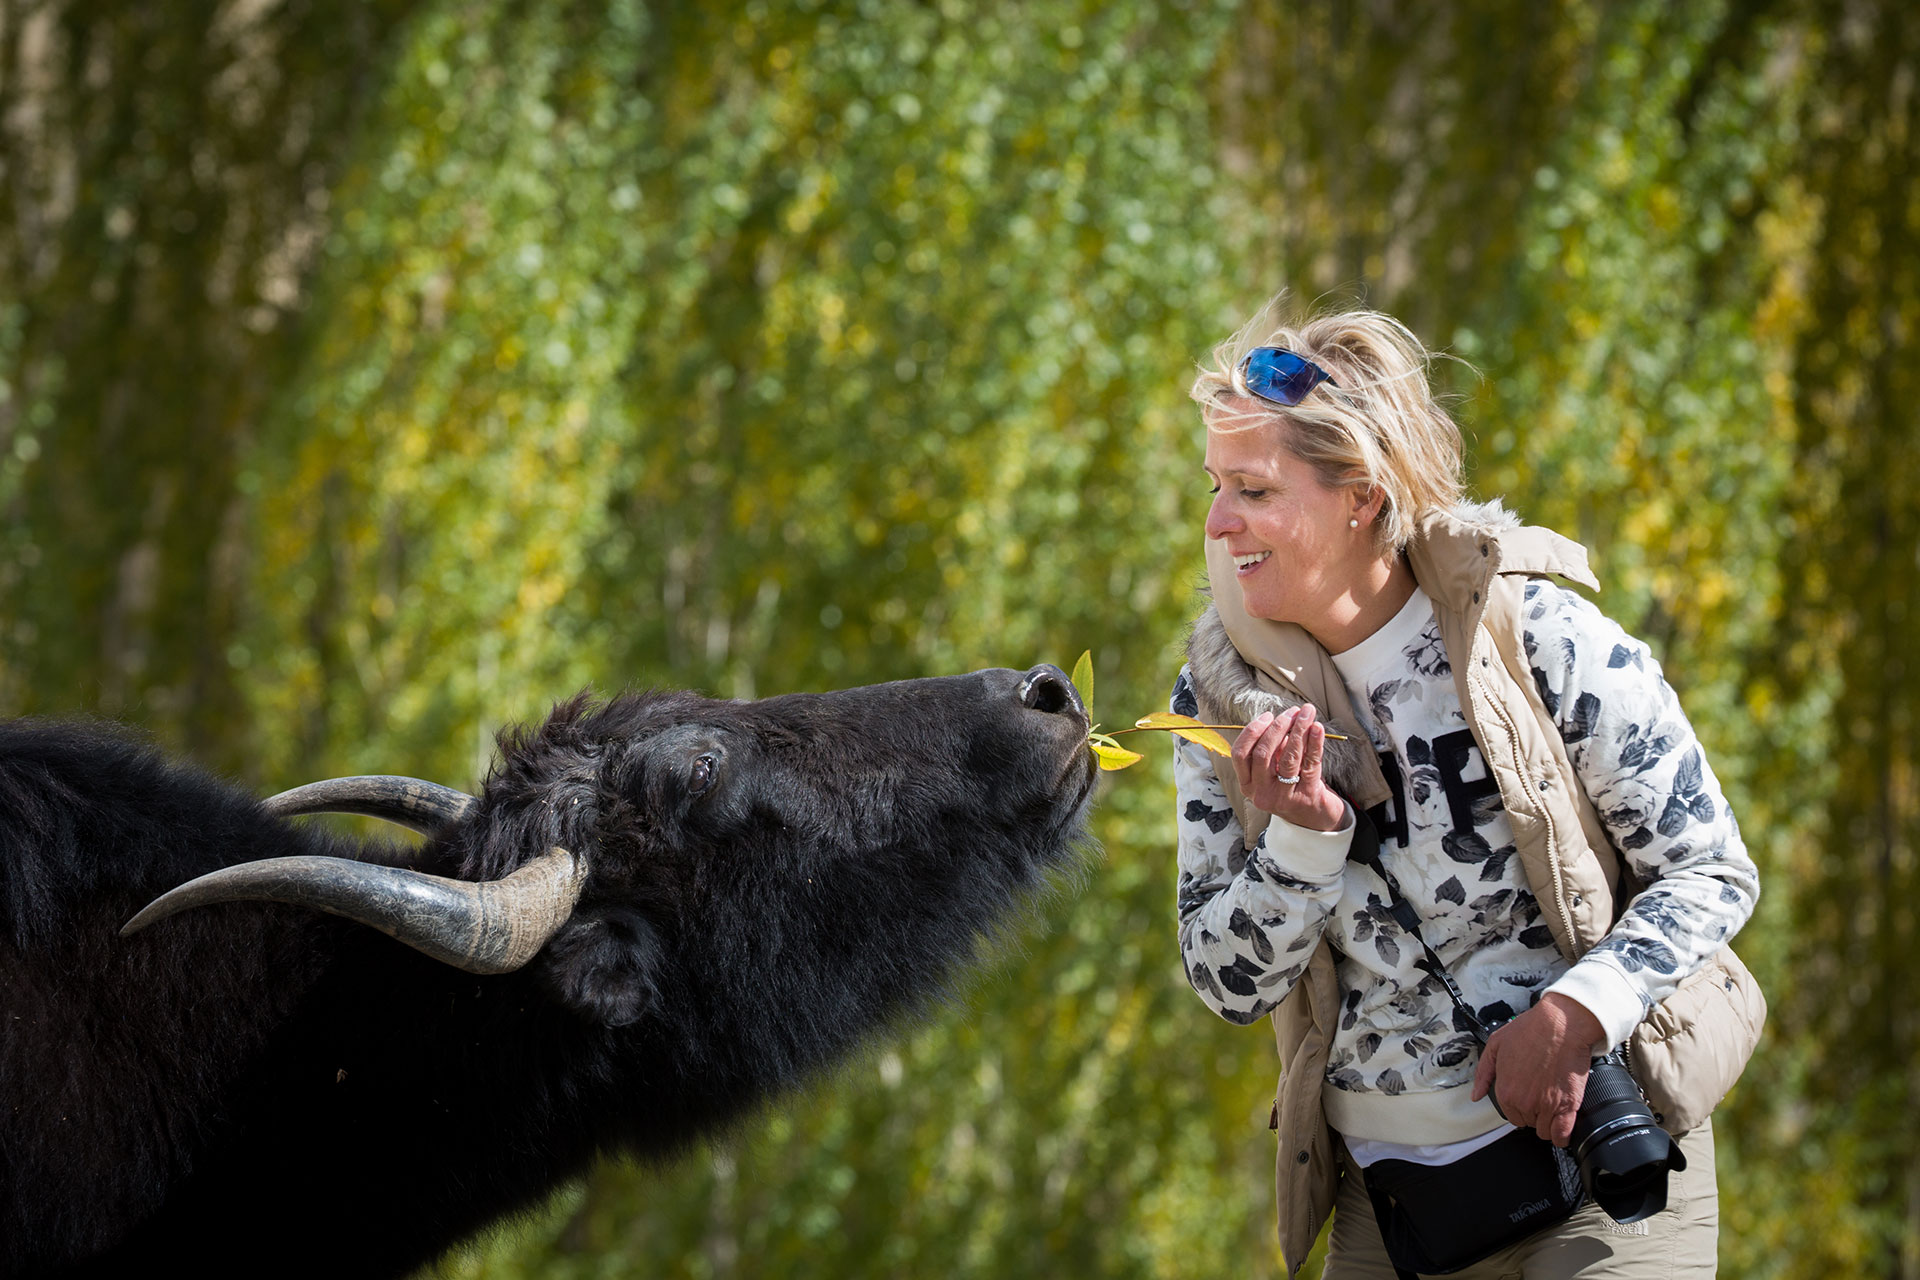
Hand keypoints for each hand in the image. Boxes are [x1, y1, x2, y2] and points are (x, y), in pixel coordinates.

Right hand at [1233, 705, 1346, 832]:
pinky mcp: (1307, 796)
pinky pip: (1310, 763)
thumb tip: (1281, 719)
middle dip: (1278, 727)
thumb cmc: (1291, 786)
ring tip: (1307, 713)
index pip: (1240, 753)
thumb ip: (1271, 749)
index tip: (1269, 715)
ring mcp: (1284, 797)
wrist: (1314, 817)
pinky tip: (1318, 728)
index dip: (1253, 731)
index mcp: (1247, 785)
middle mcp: (1261, 793)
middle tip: (1293, 712)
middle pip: (1263, 753)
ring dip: (1298, 730)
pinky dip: (1315, 742)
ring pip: (1288, 757)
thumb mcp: (1273, 770)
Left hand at [1470, 993, 1604, 1146]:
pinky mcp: (1567, 1106)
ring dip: (1548, 1122)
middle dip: (1533, 1113)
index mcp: (1505, 1090)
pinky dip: (1562, 1135)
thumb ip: (1484, 1073)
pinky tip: (1562, 1128)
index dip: (1519, 1107)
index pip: (1510, 1115)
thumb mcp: (1495, 1045)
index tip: (1526, 1099)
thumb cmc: (1530, 1030)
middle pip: (1527, 1122)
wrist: (1561, 1025)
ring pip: (1545, 1131)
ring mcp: (1546, 1106)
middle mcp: (1523, 1102)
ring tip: (1552, 1107)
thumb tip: (1476, 1094)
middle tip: (1541, 1096)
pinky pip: (1562, 1135)